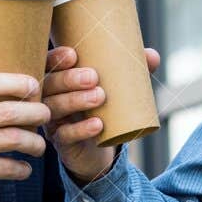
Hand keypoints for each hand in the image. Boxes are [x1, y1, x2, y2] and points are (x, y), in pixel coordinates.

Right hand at [0, 72, 50, 201]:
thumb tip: (19, 90)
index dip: (15, 81)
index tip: (34, 86)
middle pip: (8, 111)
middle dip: (36, 113)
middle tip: (46, 116)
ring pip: (13, 139)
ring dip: (34, 142)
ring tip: (39, 146)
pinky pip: (7, 167)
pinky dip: (22, 169)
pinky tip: (25, 169)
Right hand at [43, 45, 160, 184]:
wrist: (99, 146)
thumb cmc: (103, 108)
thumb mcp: (116, 88)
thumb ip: (132, 71)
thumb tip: (152, 55)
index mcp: (58, 79)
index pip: (48, 64)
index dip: (55, 58)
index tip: (73, 54)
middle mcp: (50, 97)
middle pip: (49, 85)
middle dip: (69, 79)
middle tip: (94, 77)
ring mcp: (53, 120)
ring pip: (54, 108)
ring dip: (75, 101)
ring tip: (100, 97)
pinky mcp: (61, 142)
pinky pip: (65, 136)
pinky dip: (81, 129)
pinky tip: (98, 125)